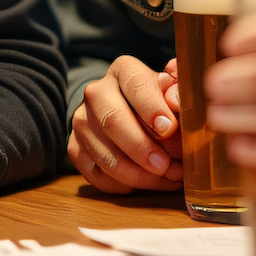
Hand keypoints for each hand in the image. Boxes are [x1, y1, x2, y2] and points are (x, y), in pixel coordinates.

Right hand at [68, 55, 182, 194]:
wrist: (134, 114)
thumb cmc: (162, 103)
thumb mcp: (175, 92)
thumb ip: (180, 92)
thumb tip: (176, 101)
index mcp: (124, 70)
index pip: (135, 85)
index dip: (152, 108)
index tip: (169, 129)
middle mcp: (96, 92)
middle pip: (111, 120)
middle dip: (141, 147)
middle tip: (166, 166)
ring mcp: (81, 121)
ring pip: (104, 154)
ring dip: (138, 174)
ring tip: (166, 179)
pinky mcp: (75, 148)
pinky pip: (97, 175)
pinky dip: (124, 185)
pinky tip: (146, 182)